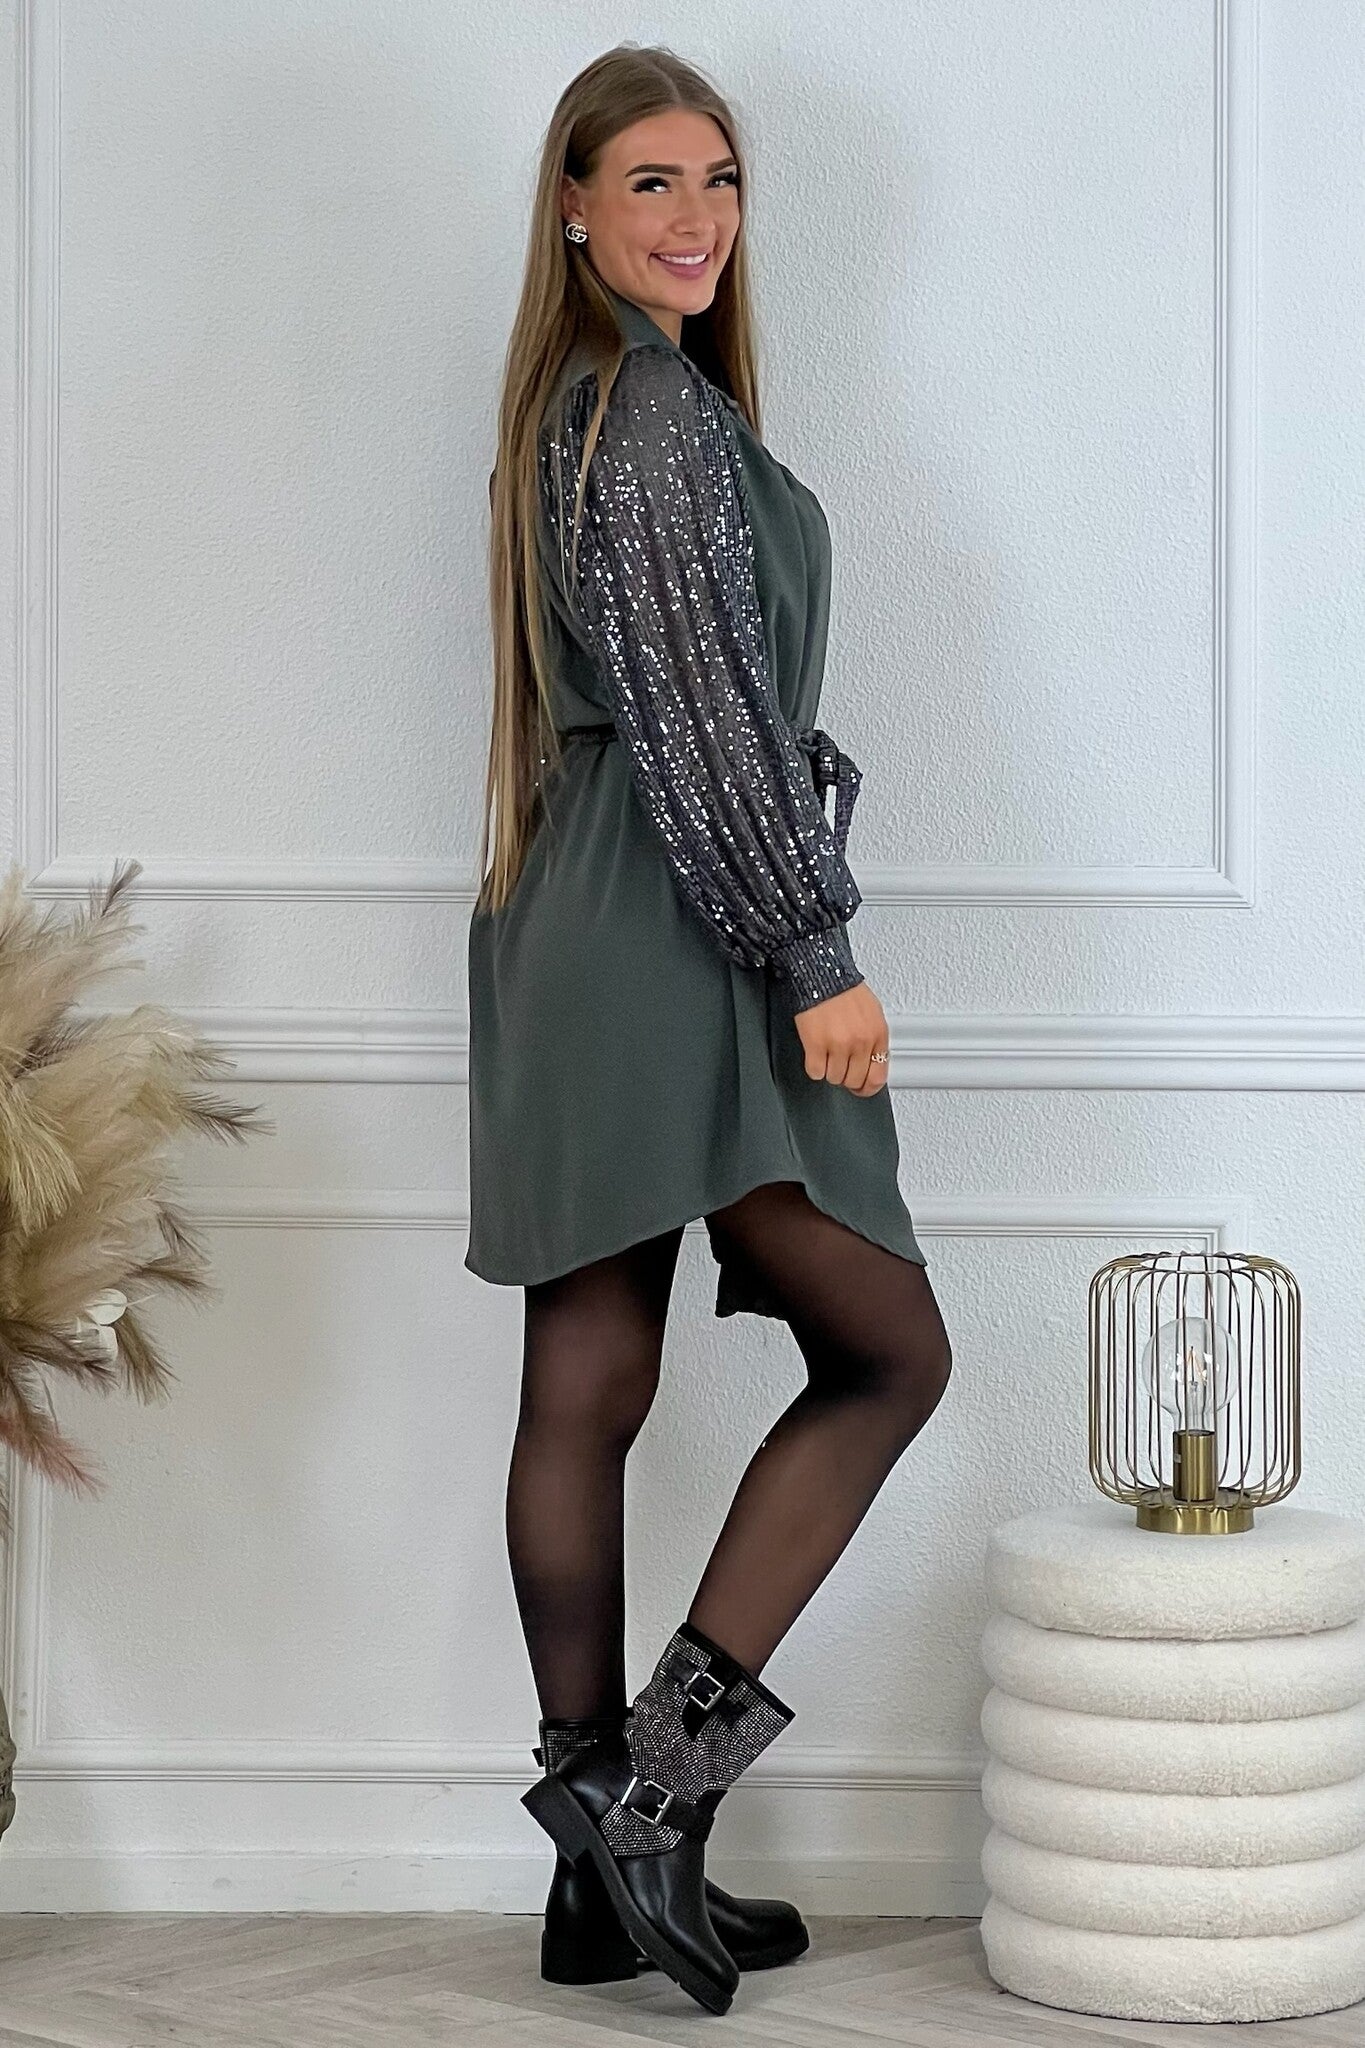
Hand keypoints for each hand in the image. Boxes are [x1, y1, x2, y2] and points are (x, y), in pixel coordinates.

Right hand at [793, 980, 889, 1094]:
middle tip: (840, 1067)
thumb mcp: (872, 1013)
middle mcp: (861, 1042)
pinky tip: (815, 1053)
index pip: (878, 1076)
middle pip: (854, 1080)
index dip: (868, 1087)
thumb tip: (872, 1062)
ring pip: (834, 1078)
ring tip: (827, 1053)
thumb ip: (874, 1039)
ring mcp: (839, 1045)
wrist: (822, 974)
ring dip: (829, 1070)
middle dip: (846, 1077)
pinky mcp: (816, 1044)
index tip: (861, 1089)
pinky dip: (814, 1066)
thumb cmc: (845, 990)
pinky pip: (816, 1071)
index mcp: (878, 1034)